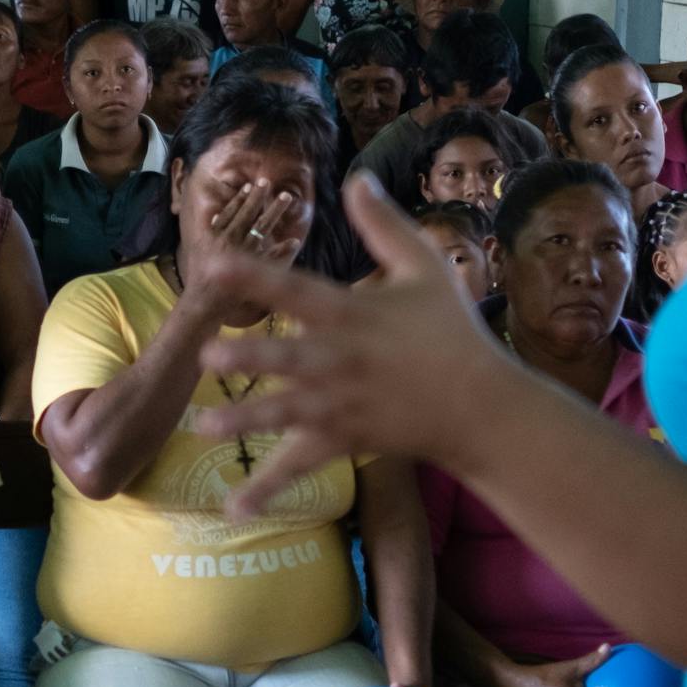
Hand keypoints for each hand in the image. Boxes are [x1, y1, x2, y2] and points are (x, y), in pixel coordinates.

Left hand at [182, 173, 520, 518]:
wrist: (483, 405)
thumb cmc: (453, 333)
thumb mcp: (425, 268)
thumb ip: (385, 225)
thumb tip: (358, 178)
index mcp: (352, 314)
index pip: (294, 290)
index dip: (253, 275)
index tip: (213, 262)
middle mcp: (340, 361)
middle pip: (286, 360)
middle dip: (247, 359)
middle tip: (207, 356)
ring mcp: (341, 406)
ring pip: (285, 415)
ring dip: (244, 423)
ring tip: (203, 426)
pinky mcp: (344, 441)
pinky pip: (300, 466)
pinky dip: (268, 489)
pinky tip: (234, 508)